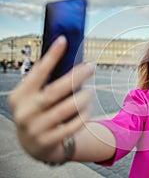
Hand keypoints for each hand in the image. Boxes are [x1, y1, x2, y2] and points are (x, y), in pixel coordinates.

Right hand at [9, 36, 93, 162]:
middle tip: (91, 66)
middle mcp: (24, 112)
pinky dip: (83, 115)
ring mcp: (35, 129)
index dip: (51, 56)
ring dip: (83, 97)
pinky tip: (88, 108)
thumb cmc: (39, 112)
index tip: (64, 40)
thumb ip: (46, 81)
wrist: (34, 145)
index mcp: (20, 95)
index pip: (37, 72)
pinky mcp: (48, 142)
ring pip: (66, 109)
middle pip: (55, 90)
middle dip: (76, 76)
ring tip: (91, 90)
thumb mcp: (35, 97)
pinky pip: (72, 126)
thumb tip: (67, 55)